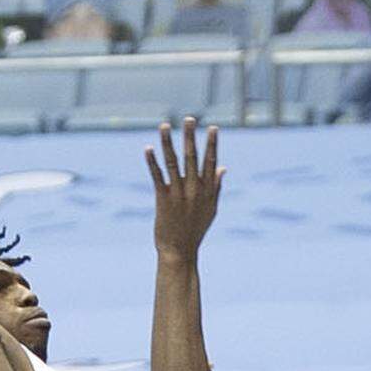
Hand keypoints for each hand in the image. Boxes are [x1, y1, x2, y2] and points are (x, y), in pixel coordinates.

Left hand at [146, 118, 223, 260]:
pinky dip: (152, 162)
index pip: (210, 162)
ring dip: (168, 143)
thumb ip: (216, 187)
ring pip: (173, 163)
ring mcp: (178, 194)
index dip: (212, 144)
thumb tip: (222, 167)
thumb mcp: (211, 209)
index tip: (213, 127)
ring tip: (164, 126)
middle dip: (190, 137)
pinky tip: (148, 148)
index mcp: (207, 191)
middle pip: (192, 158)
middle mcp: (194, 190)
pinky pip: (157, 176)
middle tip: (189, 118)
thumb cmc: (195, 230)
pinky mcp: (163, 199)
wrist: (179, 252)